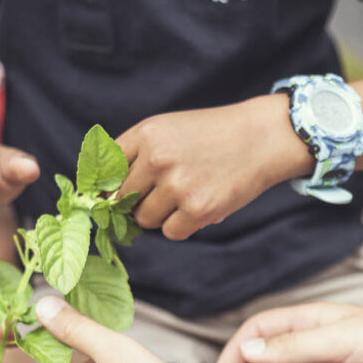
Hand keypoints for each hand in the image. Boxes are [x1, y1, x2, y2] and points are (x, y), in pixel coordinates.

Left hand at [117, 95, 309, 239]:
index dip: (106, 188)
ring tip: (186, 193)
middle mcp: (157, 159)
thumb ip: (134, 155)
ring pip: (145, 219)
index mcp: (146, 134)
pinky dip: (182, 225)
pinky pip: (171, 232)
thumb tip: (101, 196)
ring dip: (161, 214)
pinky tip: (199, 204)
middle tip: (162, 192)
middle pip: (121, 200)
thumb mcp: (167, 129)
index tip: (111, 195)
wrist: (261, 138)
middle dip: (136, 201)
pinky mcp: (198, 210)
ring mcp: (177, 186)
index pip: (105, 172)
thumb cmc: (209, 136)